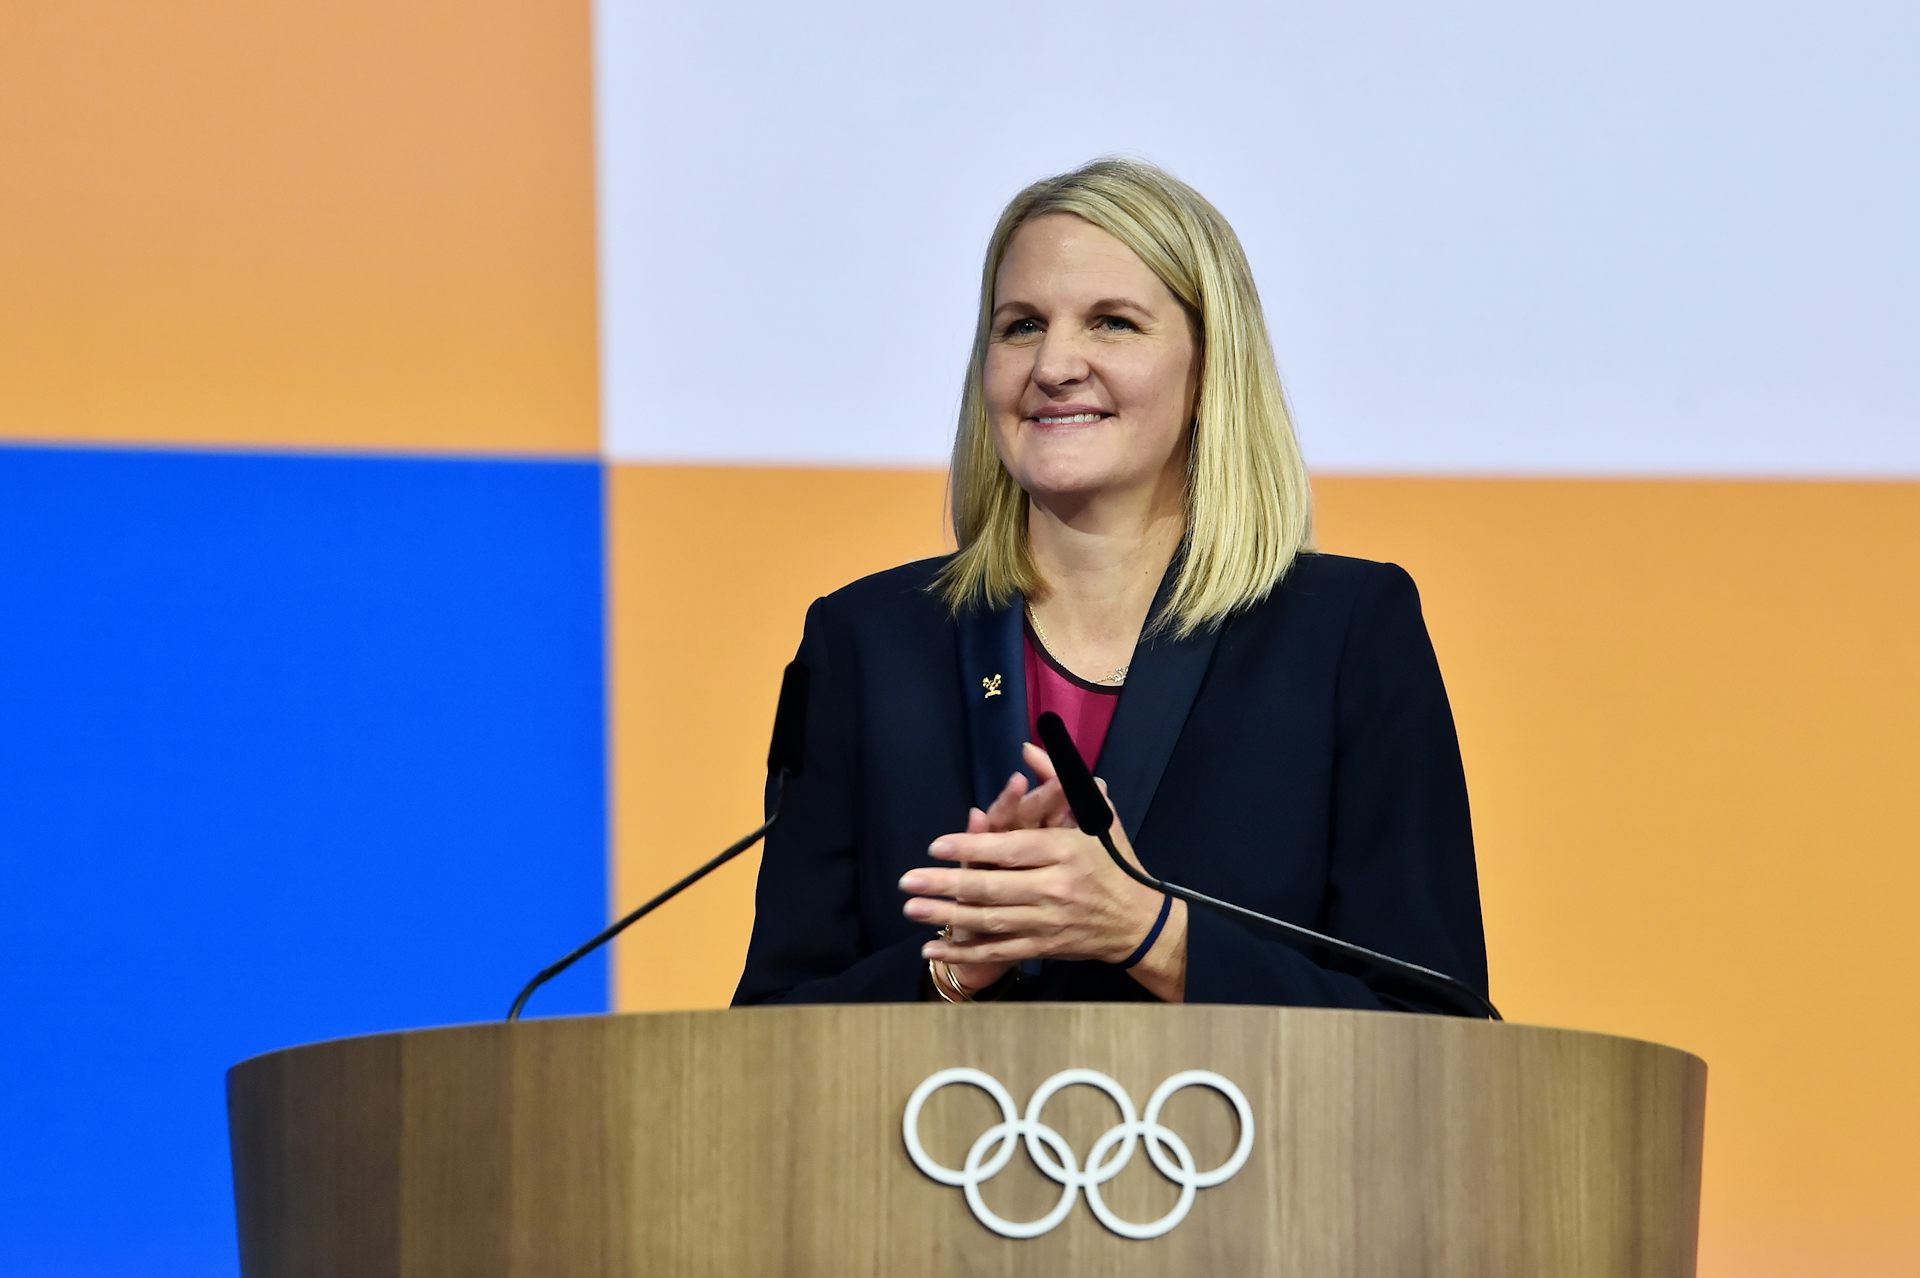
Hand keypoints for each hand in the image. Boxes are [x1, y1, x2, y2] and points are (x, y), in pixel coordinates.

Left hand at [900, 743, 1165, 968]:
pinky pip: (998, 951)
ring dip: (946, 916)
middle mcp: (1056, 888)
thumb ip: (1060, 779)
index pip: (1012, 849)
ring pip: (990, 921)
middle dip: (946, 885)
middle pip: (994, 888)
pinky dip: (965, 950)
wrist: (1137, 921)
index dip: (973, 847)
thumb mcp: (1097, 815)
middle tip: (907, 880)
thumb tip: (1027, 749)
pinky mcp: (1043, 947)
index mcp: (1066, 852)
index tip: (936, 846)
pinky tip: (932, 947)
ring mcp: (1048, 922)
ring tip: (911, 908)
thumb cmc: (1113, 861)